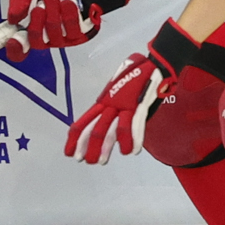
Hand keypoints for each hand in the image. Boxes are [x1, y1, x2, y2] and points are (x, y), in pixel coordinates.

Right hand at [5, 0, 128, 62]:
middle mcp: (46, 39)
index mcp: (31, 30)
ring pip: (54, 31)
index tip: (14, 40)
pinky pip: (71, 25)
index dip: (15, 49)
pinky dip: (68, 7)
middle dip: (37, 20)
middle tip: (40, 4)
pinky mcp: (80, 35)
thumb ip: (19, 1)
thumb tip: (13, 18)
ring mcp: (63, 39)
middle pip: (37, 42)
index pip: (19, 50)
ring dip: (53, 9)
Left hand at [64, 20, 199, 163]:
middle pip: (95, 128)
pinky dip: (134, 140)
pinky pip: (134, 125)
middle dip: (87, 147)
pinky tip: (132, 151)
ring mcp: (125, 104)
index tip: (70, 152)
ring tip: (102, 161)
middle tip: (85, 161)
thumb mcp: (121, 93)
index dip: (76, 138)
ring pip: (110, 129)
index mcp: (105, 100)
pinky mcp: (139, 105)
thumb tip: (113, 129)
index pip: (85, 121)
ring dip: (106, 148)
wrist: (155, 63)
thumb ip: (116, 109)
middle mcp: (111, 103)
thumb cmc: (138, 78)